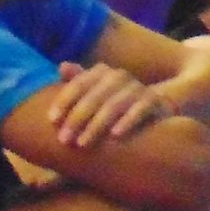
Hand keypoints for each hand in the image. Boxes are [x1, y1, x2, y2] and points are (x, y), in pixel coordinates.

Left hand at [49, 62, 171, 146]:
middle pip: (94, 96)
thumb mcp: (96, 92)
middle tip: (64, 140)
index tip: (51, 121)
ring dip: (96, 125)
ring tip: (83, 143)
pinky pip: (140, 109)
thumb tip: (62, 66)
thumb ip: (78, 82)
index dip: (64, 101)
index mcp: (102, 72)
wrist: (158, 104)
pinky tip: (115, 135)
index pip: (79, 83)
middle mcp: (120, 76)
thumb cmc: (116, 102)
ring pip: (114, 105)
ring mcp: (138, 87)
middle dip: (76, 119)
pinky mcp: (155, 101)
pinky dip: (128, 121)